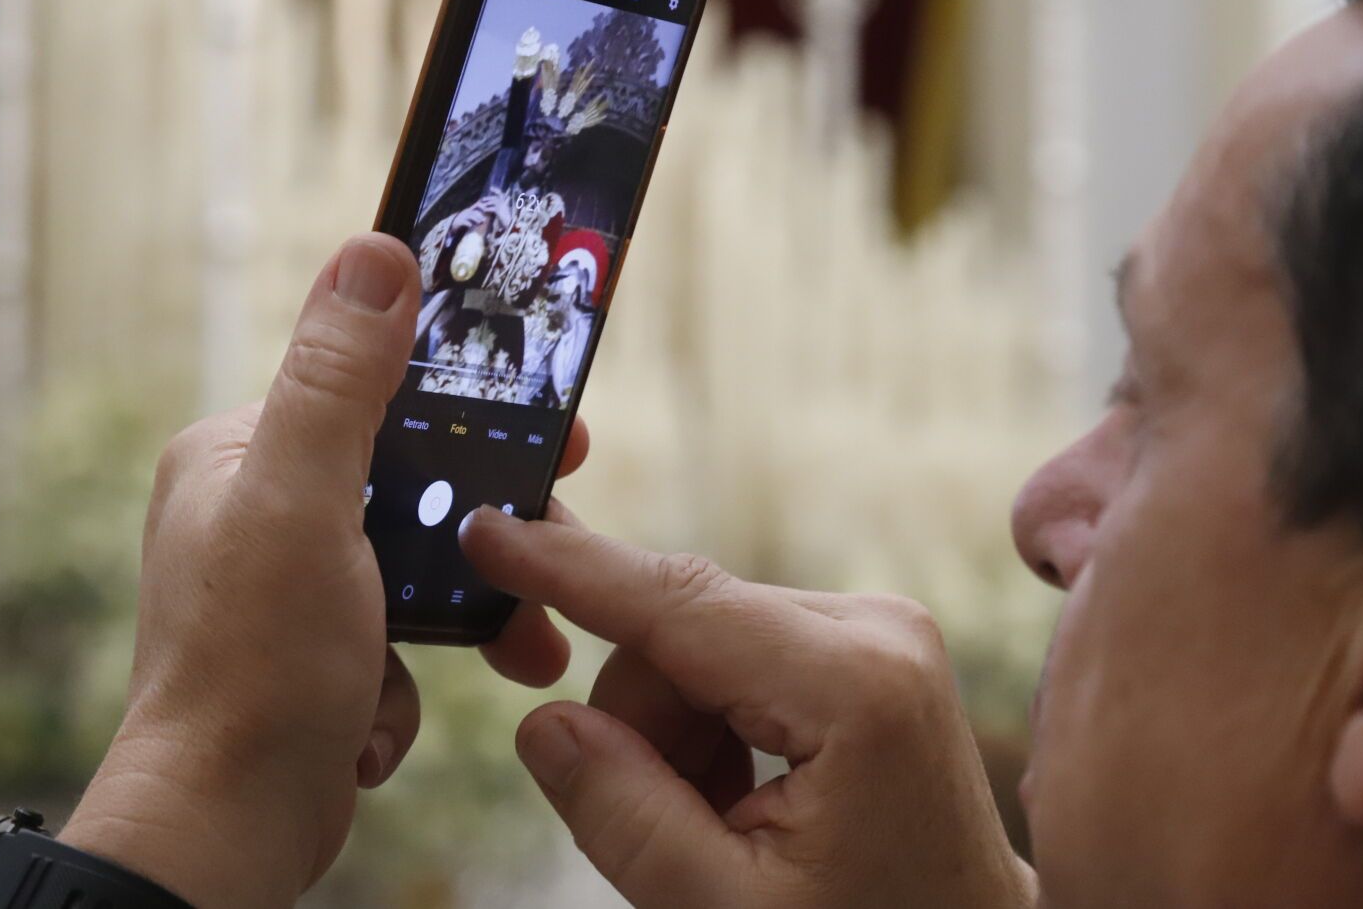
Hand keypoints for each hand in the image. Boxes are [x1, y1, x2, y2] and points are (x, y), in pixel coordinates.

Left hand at [60, 234, 588, 907]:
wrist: (225, 830)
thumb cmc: (253, 671)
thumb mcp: (304, 506)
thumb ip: (338, 382)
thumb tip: (373, 254)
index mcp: (238, 454)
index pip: (371, 390)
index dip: (467, 404)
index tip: (552, 430)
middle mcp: (253, 508)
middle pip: (407, 480)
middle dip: (481, 529)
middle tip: (550, 550)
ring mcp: (282, 583)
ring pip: (415, 563)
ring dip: (464, 611)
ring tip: (520, 648)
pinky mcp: (309, 649)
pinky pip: (398, 633)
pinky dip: (414, 673)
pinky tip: (386, 710)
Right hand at [460, 508, 1038, 908]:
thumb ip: (624, 814)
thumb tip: (545, 723)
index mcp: (854, 688)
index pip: (675, 603)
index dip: (568, 568)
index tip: (486, 528)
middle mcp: (874, 627)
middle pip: (676, 632)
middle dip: (645, 729)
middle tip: (678, 834)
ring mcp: (876, 628)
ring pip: (696, 644)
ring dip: (679, 738)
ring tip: (730, 830)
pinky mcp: (866, 641)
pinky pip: (736, 656)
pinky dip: (715, 729)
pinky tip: (751, 802)